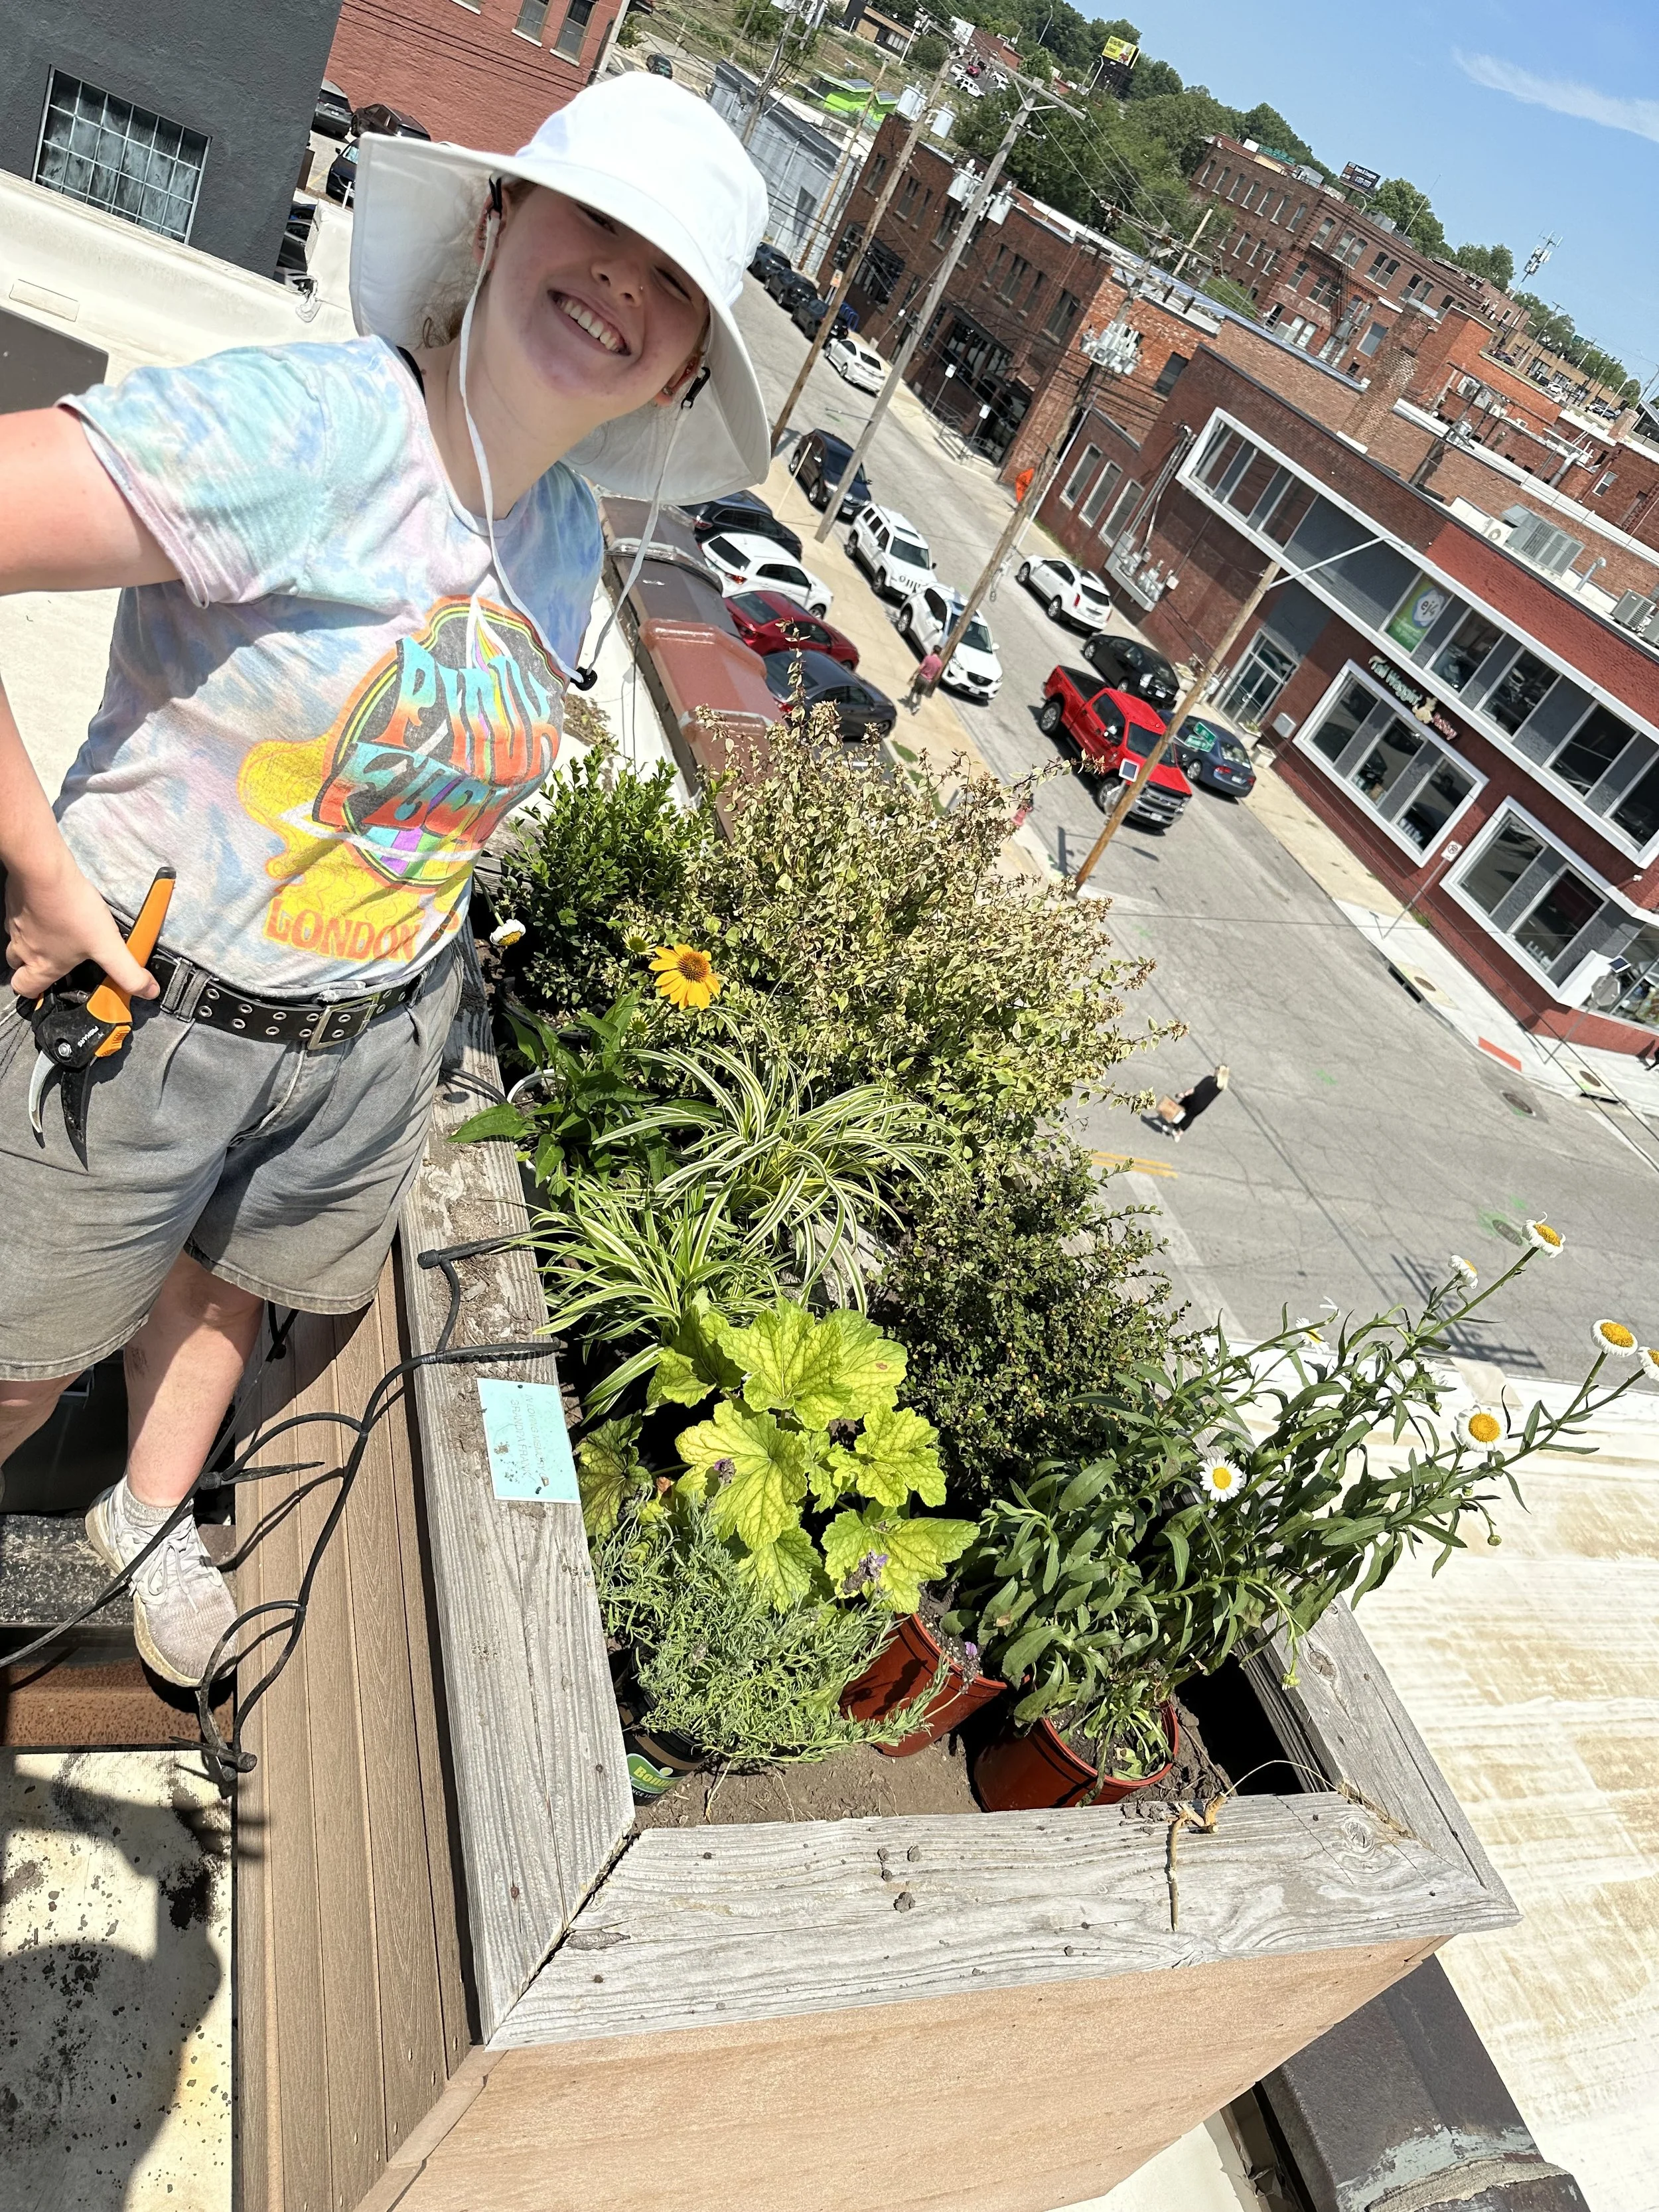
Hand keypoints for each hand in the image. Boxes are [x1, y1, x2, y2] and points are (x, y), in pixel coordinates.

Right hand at [4, 852, 158, 1002]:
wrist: (45, 872)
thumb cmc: (72, 910)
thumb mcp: (108, 946)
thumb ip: (127, 972)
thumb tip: (148, 991)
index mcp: (43, 965)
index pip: (26, 990)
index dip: (36, 993)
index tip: (51, 989)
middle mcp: (24, 948)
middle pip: (17, 968)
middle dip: (32, 968)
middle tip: (54, 960)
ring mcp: (15, 926)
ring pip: (17, 943)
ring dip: (32, 943)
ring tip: (56, 935)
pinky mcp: (15, 905)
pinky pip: (18, 918)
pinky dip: (31, 919)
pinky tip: (50, 910)